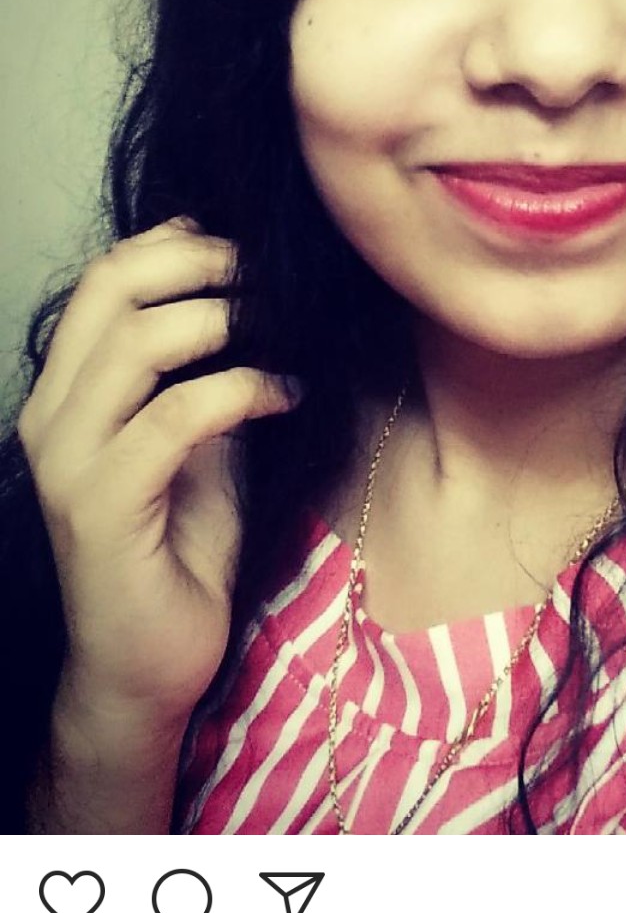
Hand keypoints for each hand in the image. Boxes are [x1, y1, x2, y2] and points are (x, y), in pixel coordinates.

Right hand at [17, 216, 298, 731]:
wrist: (146, 670)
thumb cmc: (178, 557)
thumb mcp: (198, 445)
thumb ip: (204, 376)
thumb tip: (256, 301)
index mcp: (65, 396)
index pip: (102, 282)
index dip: (174, 244)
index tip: (243, 242)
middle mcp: (51, 418)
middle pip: (112, 290)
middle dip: (200, 262)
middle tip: (268, 269)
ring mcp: (69, 463)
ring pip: (136, 343)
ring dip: (222, 318)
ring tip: (281, 325)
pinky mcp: (103, 508)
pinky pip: (175, 418)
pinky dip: (242, 390)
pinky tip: (287, 395)